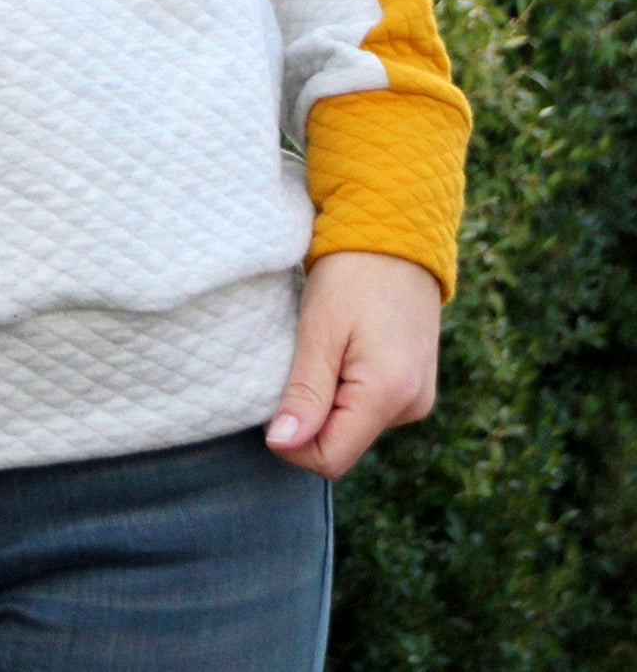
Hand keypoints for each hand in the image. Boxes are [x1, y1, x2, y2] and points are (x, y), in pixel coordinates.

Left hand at [265, 250, 440, 479]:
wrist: (398, 233)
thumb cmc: (353, 272)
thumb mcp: (320, 329)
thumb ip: (305, 392)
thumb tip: (282, 444)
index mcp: (390, 395)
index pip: (331, 458)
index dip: (292, 442)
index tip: (273, 400)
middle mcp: (412, 406)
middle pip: (342, 444)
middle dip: (310, 417)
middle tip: (301, 360)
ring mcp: (417, 397)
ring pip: (354, 427)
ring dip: (328, 401)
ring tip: (325, 348)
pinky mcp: (415, 385)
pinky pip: (370, 408)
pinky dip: (346, 391)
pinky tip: (342, 353)